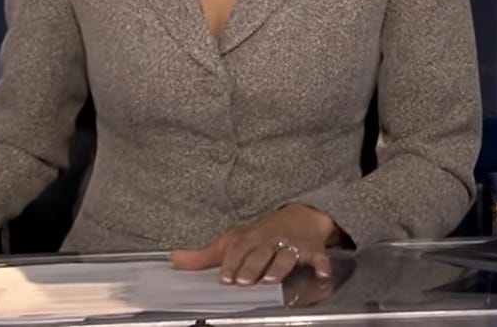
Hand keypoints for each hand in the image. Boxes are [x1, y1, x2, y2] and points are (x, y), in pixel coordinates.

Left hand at [170, 204, 337, 285]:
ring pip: (286, 255)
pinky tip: (322, 273)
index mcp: (250, 239)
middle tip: (245, 281)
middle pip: (261, 253)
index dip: (232, 263)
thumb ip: (205, 256)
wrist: (301, 215)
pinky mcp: (314, 250)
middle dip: (253, 266)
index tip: (226, 278)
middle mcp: (271, 241)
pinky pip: (319, 257)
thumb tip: (174, 259)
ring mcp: (293, 245)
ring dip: (279, 266)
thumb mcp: (233, 241)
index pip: (239, 250)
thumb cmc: (262, 234)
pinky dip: (322, 264)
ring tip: (272, 278)